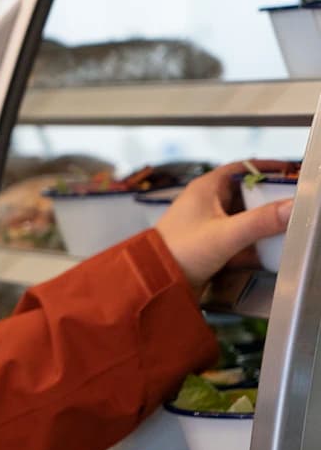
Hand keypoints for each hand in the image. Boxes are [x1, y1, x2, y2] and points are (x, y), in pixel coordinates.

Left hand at [155, 160, 293, 288]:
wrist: (155, 280)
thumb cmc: (181, 251)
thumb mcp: (225, 235)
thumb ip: (260, 221)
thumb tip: (294, 206)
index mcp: (206, 188)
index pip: (240, 169)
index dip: (265, 168)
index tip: (289, 173)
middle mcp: (206, 201)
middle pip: (245, 192)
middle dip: (269, 197)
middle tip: (294, 203)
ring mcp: (207, 222)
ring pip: (242, 215)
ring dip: (262, 220)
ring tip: (288, 224)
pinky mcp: (208, 242)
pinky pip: (236, 235)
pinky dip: (252, 239)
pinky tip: (268, 248)